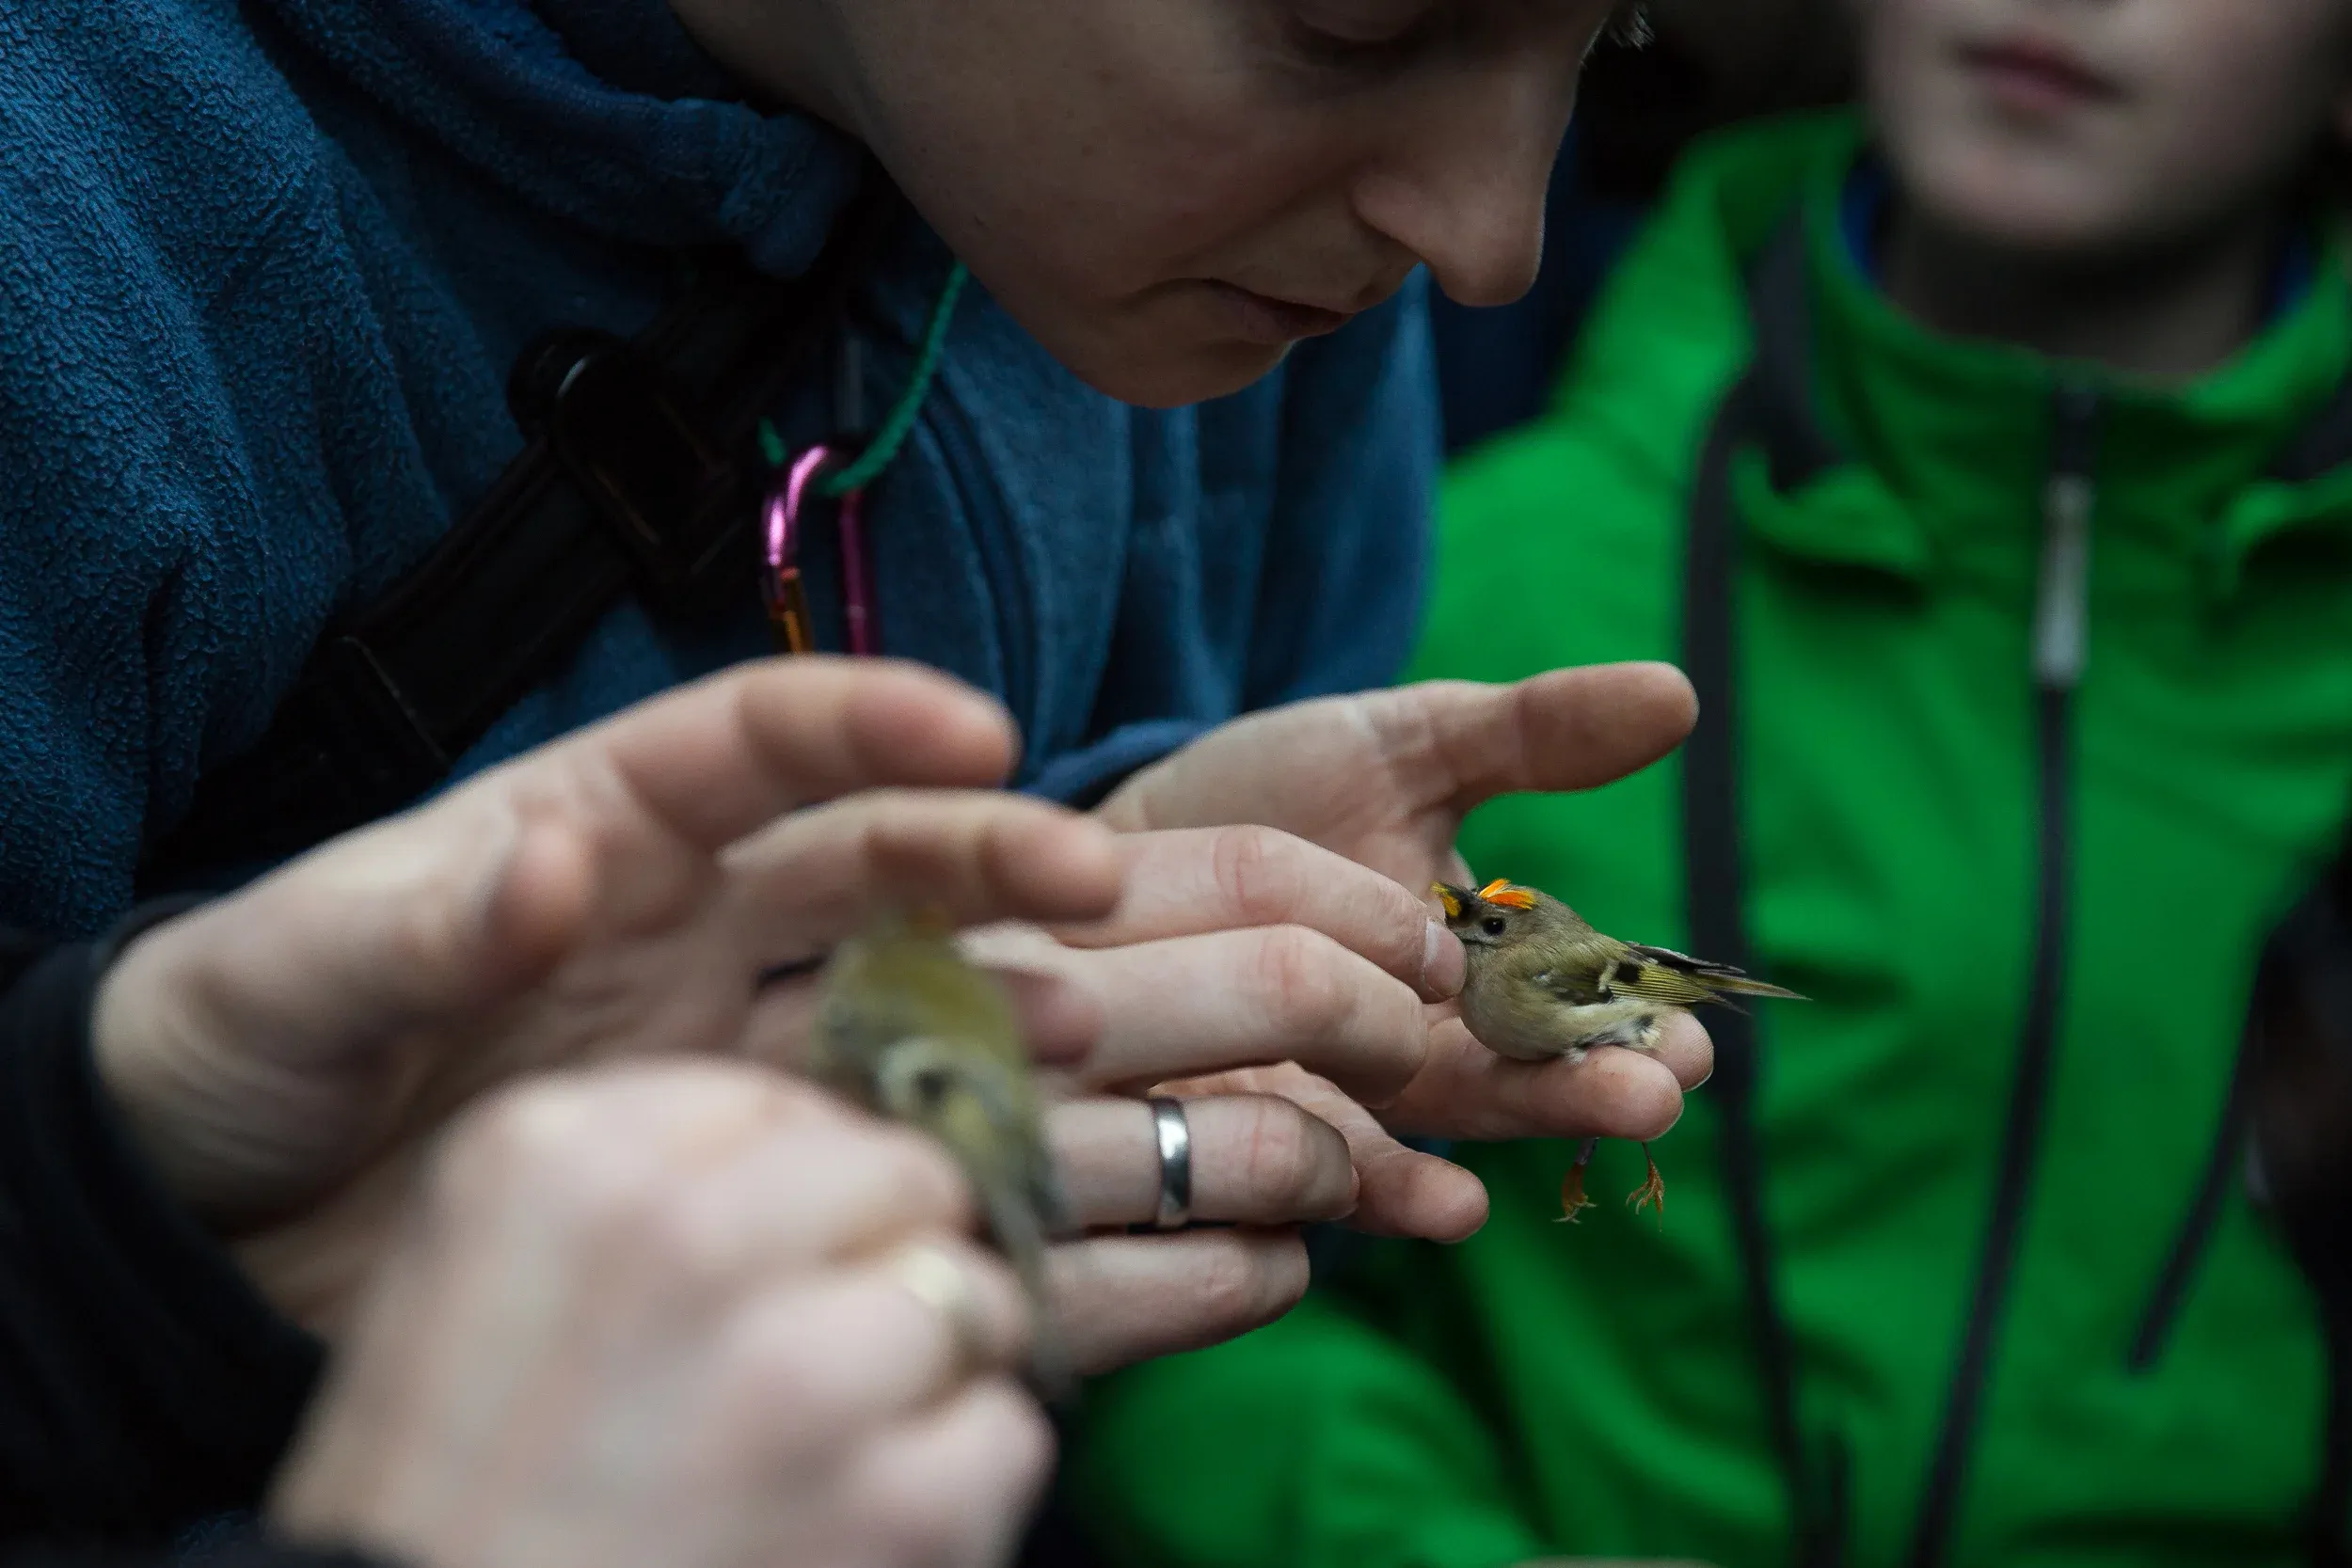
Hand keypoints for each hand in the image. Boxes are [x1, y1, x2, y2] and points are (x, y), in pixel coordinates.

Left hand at [94, 658, 1122, 1332]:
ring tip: (1080, 1021)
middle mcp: (683, 916)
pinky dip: (932, 1124)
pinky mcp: (713, 1151)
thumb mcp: (300, 973)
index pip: (758, 740)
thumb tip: (553, 870)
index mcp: (598, 820)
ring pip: (887, 988)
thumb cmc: (239, 1043)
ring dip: (989, 986)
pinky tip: (1007, 1141)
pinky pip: (847, 1125)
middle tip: (1097, 879)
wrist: (208, 1217)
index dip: (872, 719)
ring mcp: (708, 1037)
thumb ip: (425, 927)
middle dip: (987, 847)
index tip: (980, 729)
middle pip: (865, 853)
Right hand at [273, 1061, 1047, 1567]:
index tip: (771, 1260)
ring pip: (969, 1296)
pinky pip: (1002, 1432)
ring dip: (928, 1377)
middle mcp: (682, 1239)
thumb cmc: (446, 1509)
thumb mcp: (472, 1279)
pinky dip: (955, 1489)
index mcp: (561, 1160)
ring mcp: (799, 1373)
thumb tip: (821, 1145)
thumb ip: (636, 1179)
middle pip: (899, 1176)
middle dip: (888, 1259)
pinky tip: (853, 1528)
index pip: (780, 1103)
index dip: (798, 1188)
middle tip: (820, 1358)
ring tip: (829, 1454)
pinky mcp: (896, 1504)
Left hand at [1095, 665, 1712, 1142]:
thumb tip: (1682, 693)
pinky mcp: (1250, 1129)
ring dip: (1522, 1125)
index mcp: (1477, 955)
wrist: (1101, 849)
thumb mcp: (1398, 743)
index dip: (1636, 1016)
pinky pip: (1329, 1172)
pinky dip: (1389, 1191)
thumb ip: (1530, 734)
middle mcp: (1421, 1037)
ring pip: (1442, 1117)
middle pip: (1524, 1068)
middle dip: (1593, 1083)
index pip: (1576, 992)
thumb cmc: (1259, 795)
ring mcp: (1340, 1092)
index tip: (1692, 1033)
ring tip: (1588, 1120)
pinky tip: (1447, 1208)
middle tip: (1659, 1089)